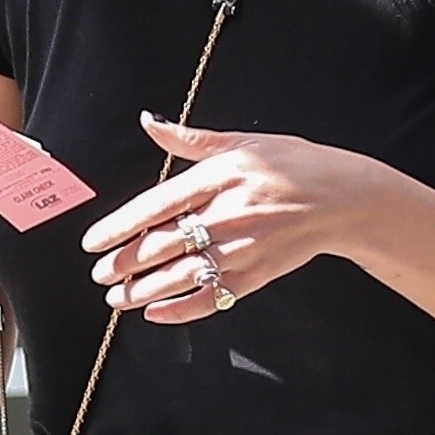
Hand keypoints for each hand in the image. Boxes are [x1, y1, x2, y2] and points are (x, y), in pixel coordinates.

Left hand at [79, 113, 375, 322]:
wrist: (342, 197)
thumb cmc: (291, 163)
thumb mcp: (242, 142)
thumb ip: (190, 138)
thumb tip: (147, 120)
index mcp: (218, 178)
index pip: (155, 206)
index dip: (119, 227)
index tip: (92, 242)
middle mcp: (227, 215)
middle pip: (162, 245)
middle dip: (123, 264)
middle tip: (99, 273)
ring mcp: (242, 249)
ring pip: (181, 277)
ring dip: (143, 291)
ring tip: (117, 297)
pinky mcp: (257, 275)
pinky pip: (211, 298)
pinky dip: (181, 310)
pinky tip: (156, 313)